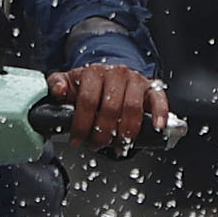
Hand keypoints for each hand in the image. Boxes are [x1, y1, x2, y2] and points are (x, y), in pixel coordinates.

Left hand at [45, 63, 168, 144]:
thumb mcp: (69, 83)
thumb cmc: (89, 85)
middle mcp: (116, 73)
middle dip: (103, 133)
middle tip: (97, 145)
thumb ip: (57, 84)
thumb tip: (58, 90)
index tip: (78, 140)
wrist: (109, 76)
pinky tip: (157, 127)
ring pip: (132, 108)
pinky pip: (159, 99)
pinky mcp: (151, 88)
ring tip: (118, 144)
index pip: (88, 100)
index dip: (82, 124)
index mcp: (94, 72)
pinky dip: (160, 114)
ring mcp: (135, 80)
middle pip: (110, 108)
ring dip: (125, 131)